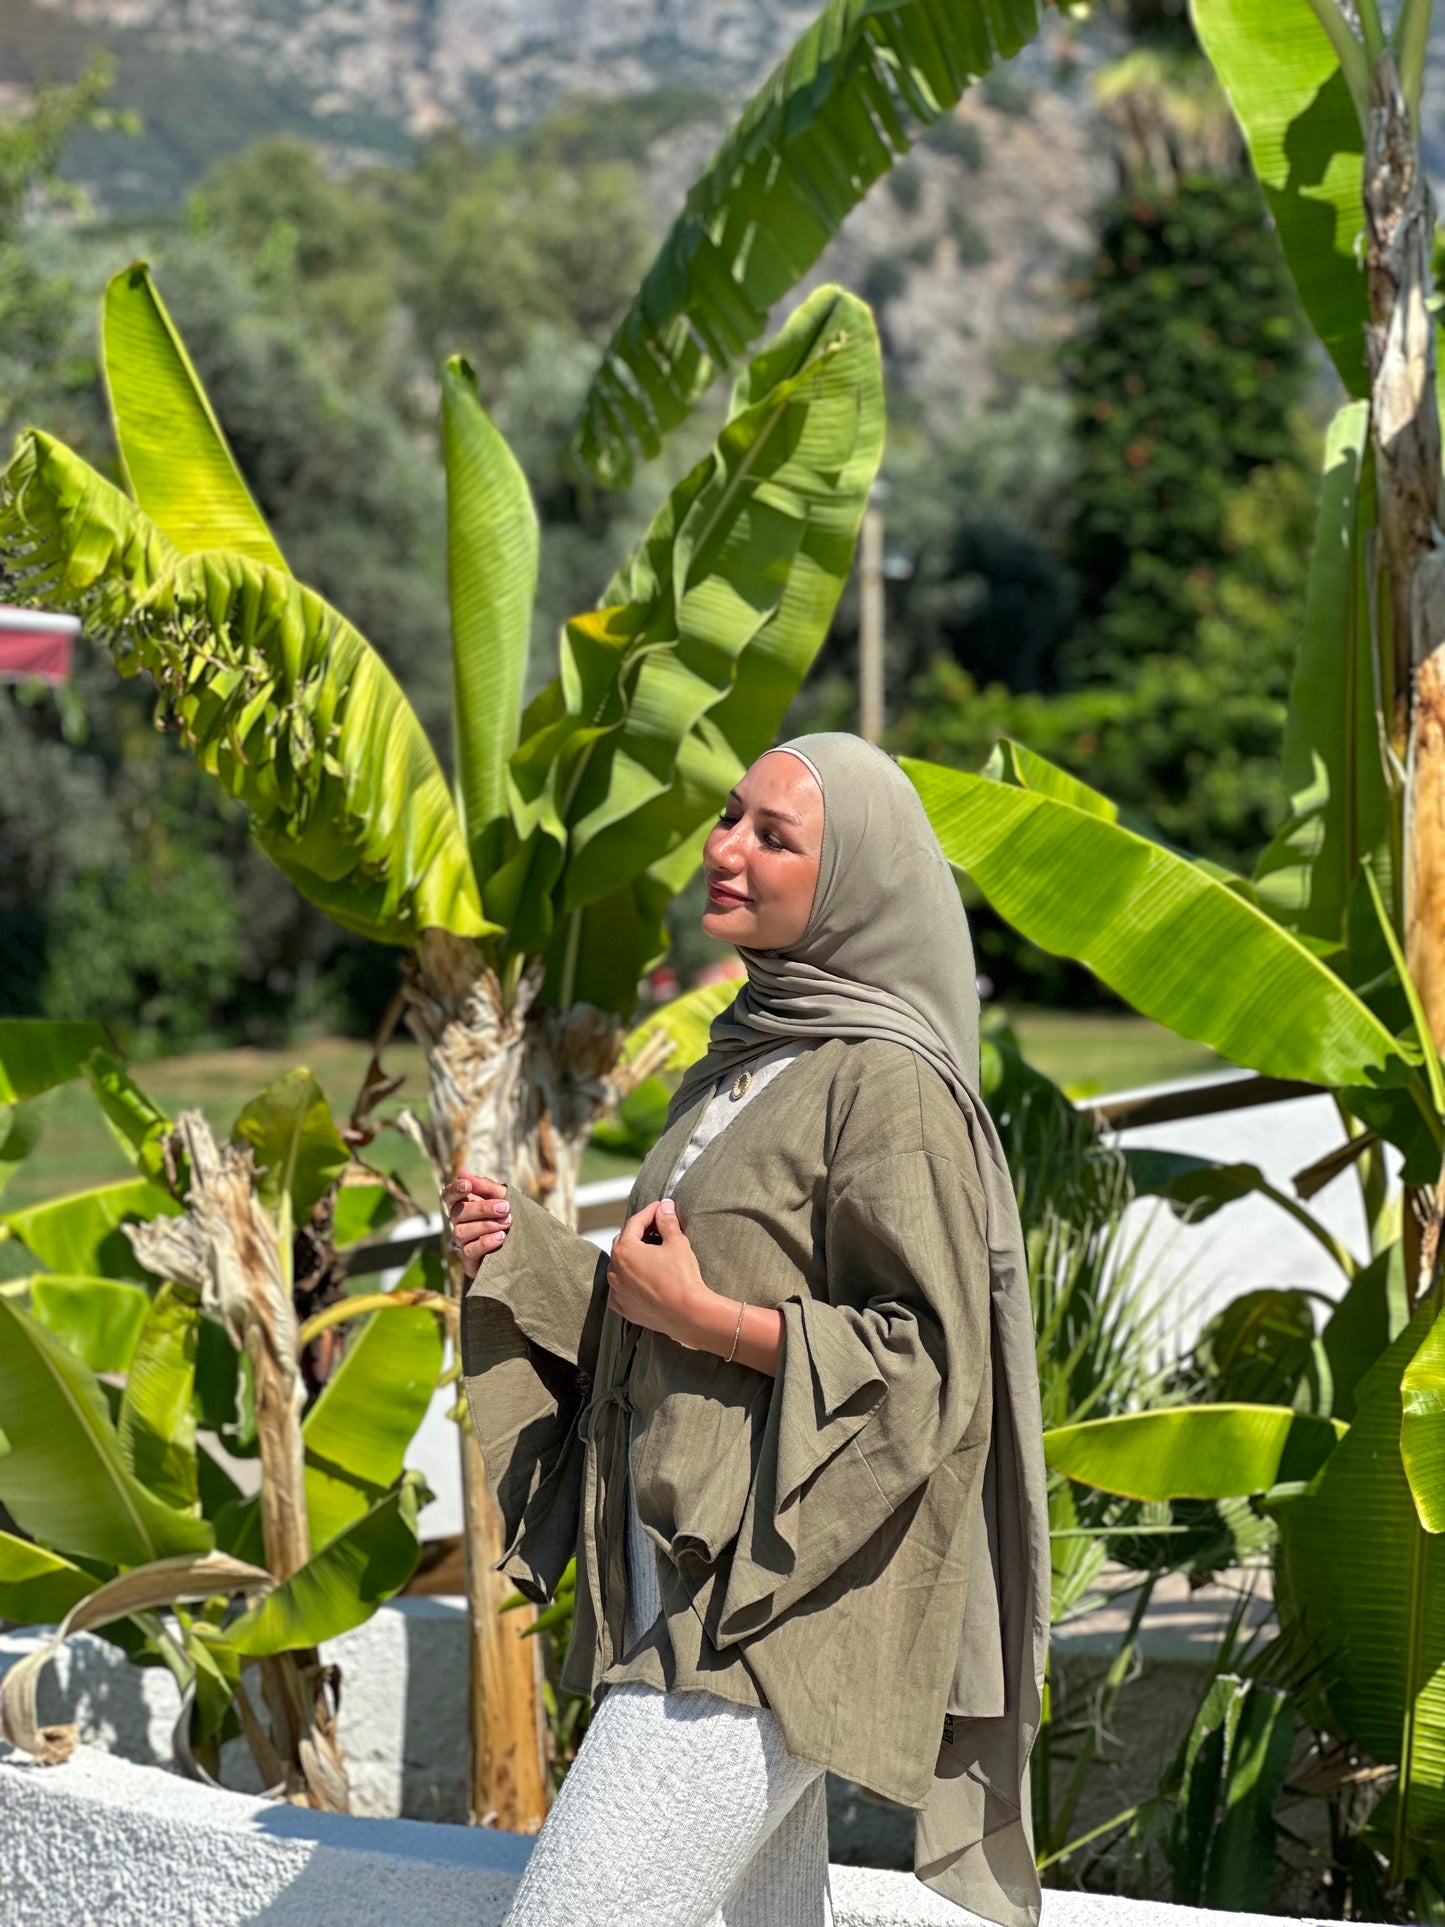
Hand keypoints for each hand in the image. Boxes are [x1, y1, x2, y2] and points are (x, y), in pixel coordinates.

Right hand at [442, 1173, 511, 1278]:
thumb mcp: (502, 1198)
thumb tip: (462, 1172)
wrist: (525, 1245)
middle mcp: (459, 1224)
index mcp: (464, 1206)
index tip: (467, 1185)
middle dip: (482, 1209)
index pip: (448, 1196)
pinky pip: (468, 1251)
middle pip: (458, 1213)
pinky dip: (485, 1242)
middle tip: (506, 1208)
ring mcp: (463, 1243)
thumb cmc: (509, 1216)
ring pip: (461, 1232)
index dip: (454, 1190)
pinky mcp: (469, 1261)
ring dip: (486, 1226)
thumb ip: (485, 1186)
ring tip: (507, 1223)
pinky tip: (501, 1238)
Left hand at [606, 1198, 709, 1343]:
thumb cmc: (682, 1277)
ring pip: (619, 1266)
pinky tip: (641, 1278)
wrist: (688, 1314)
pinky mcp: (624, 1308)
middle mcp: (614, 1270)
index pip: (634, 1223)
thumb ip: (667, 1222)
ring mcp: (617, 1291)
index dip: (649, 1212)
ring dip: (632, 1257)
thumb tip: (665, 1206)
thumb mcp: (677, 1243)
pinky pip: (620, 1290)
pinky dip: (628, 1281)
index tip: (660, 1207)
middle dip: (639, 1233)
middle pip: (624, 1243)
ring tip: (651, 1252)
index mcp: (624, 1250)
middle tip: (657, 1227)